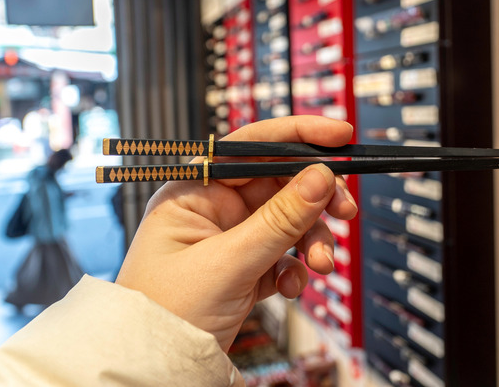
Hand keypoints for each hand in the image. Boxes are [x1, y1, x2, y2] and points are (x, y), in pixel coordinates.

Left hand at [115, 116, 357, 350]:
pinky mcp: (245, 268)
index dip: (299, 137)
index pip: (253, 147)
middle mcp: (214, 210)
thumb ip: (279, 220)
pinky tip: (292, 285)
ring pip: (289, 222)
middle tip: (344, 210)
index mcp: (196, 191)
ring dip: (311, 241)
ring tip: (320, 264)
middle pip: (280, 185)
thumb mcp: (229, 262)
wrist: (153, 369)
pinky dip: (296, 268)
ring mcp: (231, 240)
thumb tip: (320, 177)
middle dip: (315, 200)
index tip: (339, 136)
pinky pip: (284, 254)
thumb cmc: (165, 313)